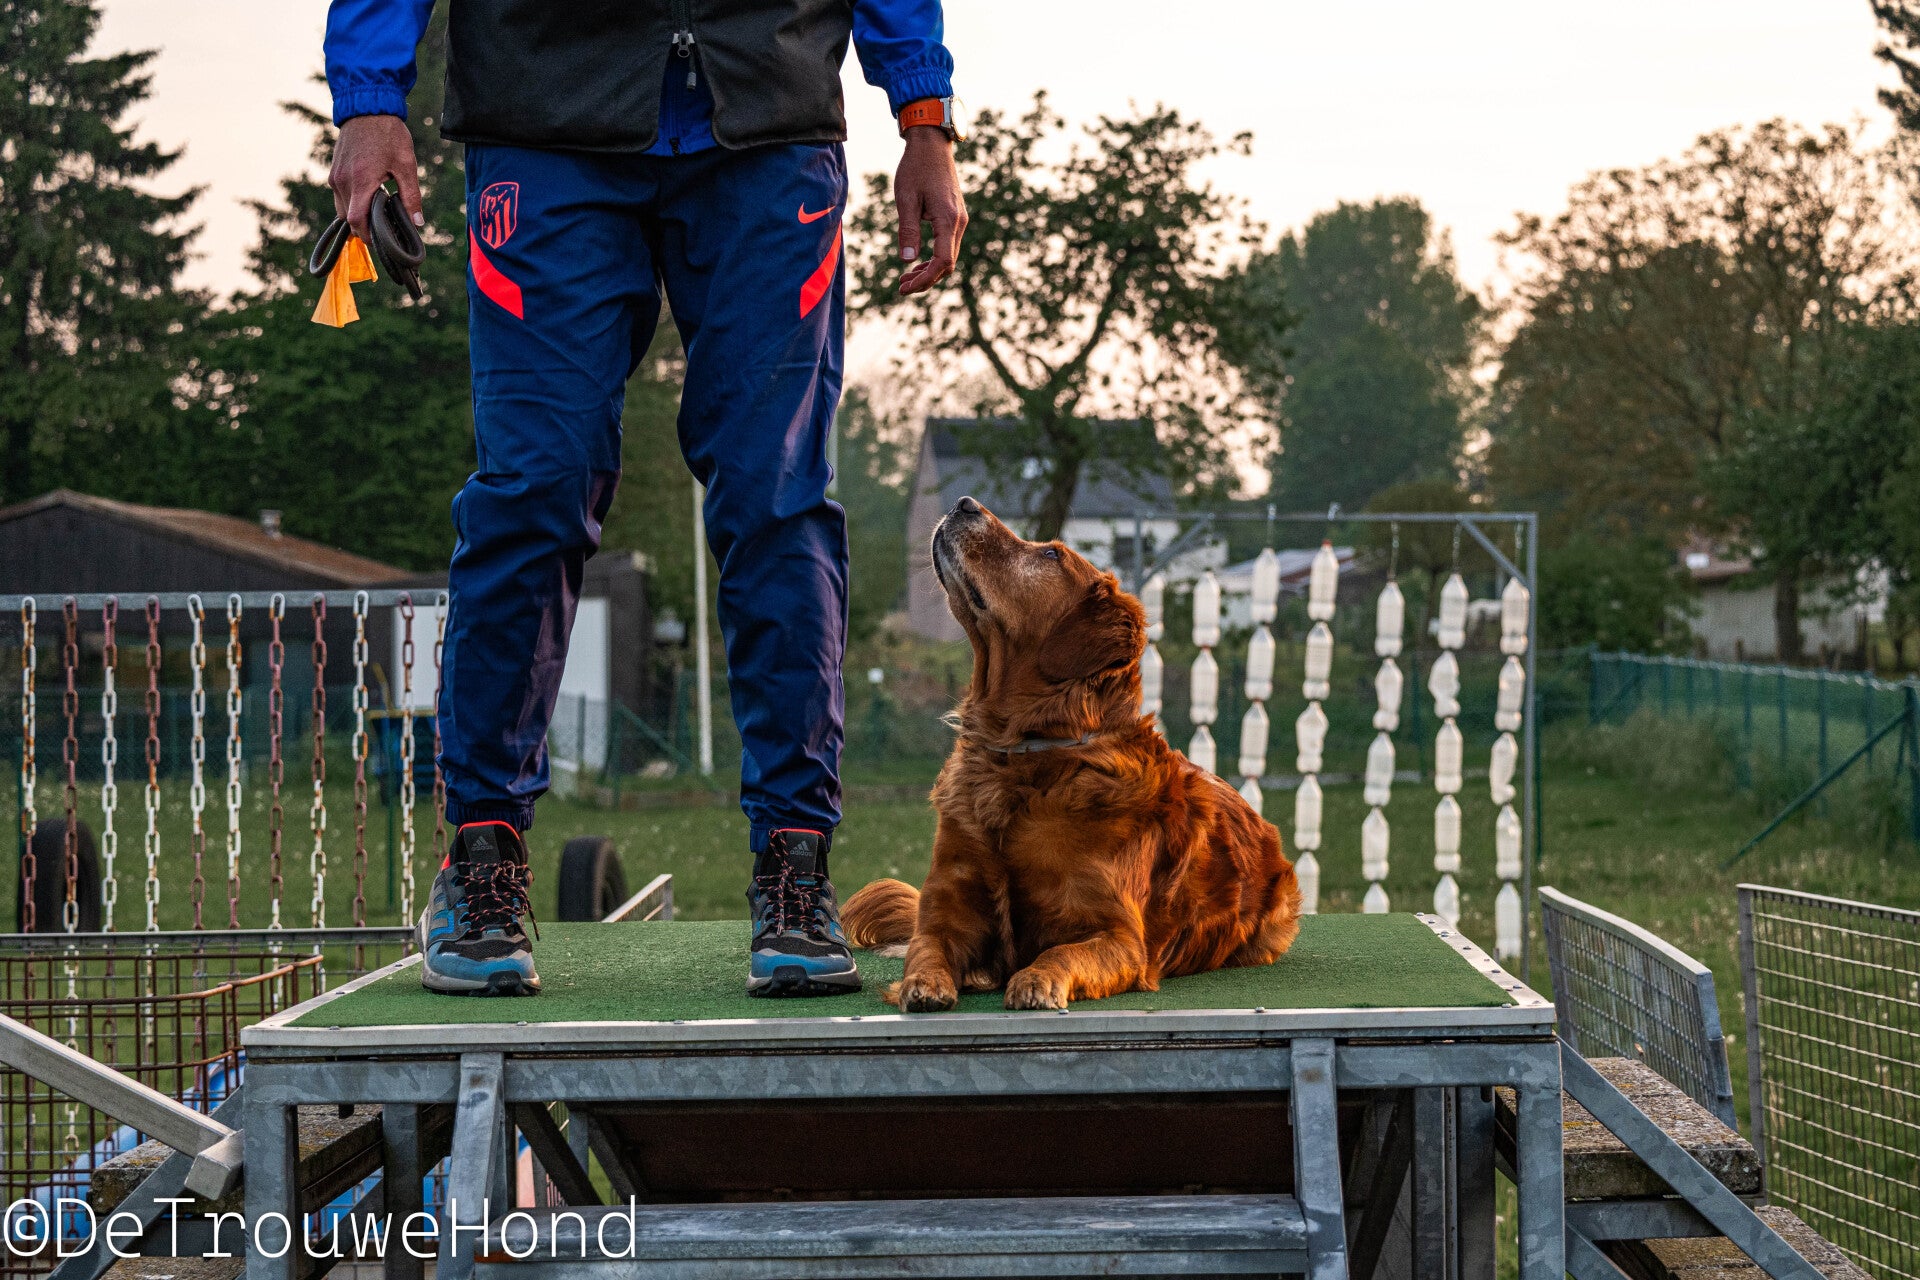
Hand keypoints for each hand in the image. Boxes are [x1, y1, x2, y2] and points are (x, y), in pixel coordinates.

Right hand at [329, 114, 423, 243]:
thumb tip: (417, 222)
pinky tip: (369, 196)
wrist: (367, 108)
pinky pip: (340, 196)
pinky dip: (352, 202)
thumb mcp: (407, 165)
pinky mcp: (334, 171)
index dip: (368, 236)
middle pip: (348, 219)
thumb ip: (411, 196)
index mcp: (361, 181)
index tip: (382, 241)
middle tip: (384, 229)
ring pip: (341, 208)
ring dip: (357, 215)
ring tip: (378, 211)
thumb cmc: (389, 135)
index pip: (357, 221)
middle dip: (364, 227)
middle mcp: (342, 181)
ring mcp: (335, 176)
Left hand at [894, 126, 967, 295]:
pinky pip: (948, 244)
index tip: (904, 287)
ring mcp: (960, 219)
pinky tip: (918, 261)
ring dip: (929, 270)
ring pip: (949, 256)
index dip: (924, 280)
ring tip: (906, 277)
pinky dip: (934, 257)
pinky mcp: (955, 215)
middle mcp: (959, 222)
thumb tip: (908, 260)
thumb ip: (908, 229)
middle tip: (901, 286)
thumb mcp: (905, 199)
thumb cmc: (915, 168)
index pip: (941, 263)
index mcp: (948, 220)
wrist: (932, 144)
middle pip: (947, 264)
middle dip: (925, 279)